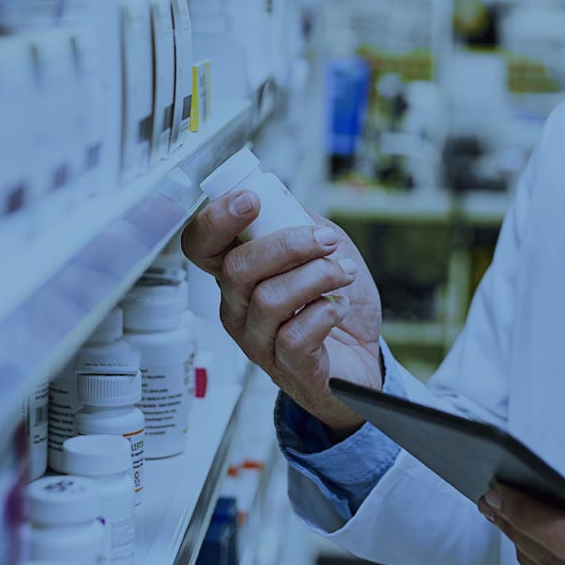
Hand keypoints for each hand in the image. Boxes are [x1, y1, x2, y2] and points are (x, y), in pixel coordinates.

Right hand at [181, 191, 382, 433]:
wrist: (364, 355)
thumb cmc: (334, 301)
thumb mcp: (318, 247)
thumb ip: (295, 221)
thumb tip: (277, 197)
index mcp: (238, 273)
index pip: (200, 244)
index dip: (216, 219)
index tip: (251, 200)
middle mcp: (237, 308)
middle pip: (236, 269)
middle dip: (288, 245)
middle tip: (326, 240)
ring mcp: (257, 341)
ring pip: (269, 300)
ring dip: (317, 276)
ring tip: (344, 272)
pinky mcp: (286, 367)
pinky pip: (295, 336)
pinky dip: (326, 312)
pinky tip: (339, 306)